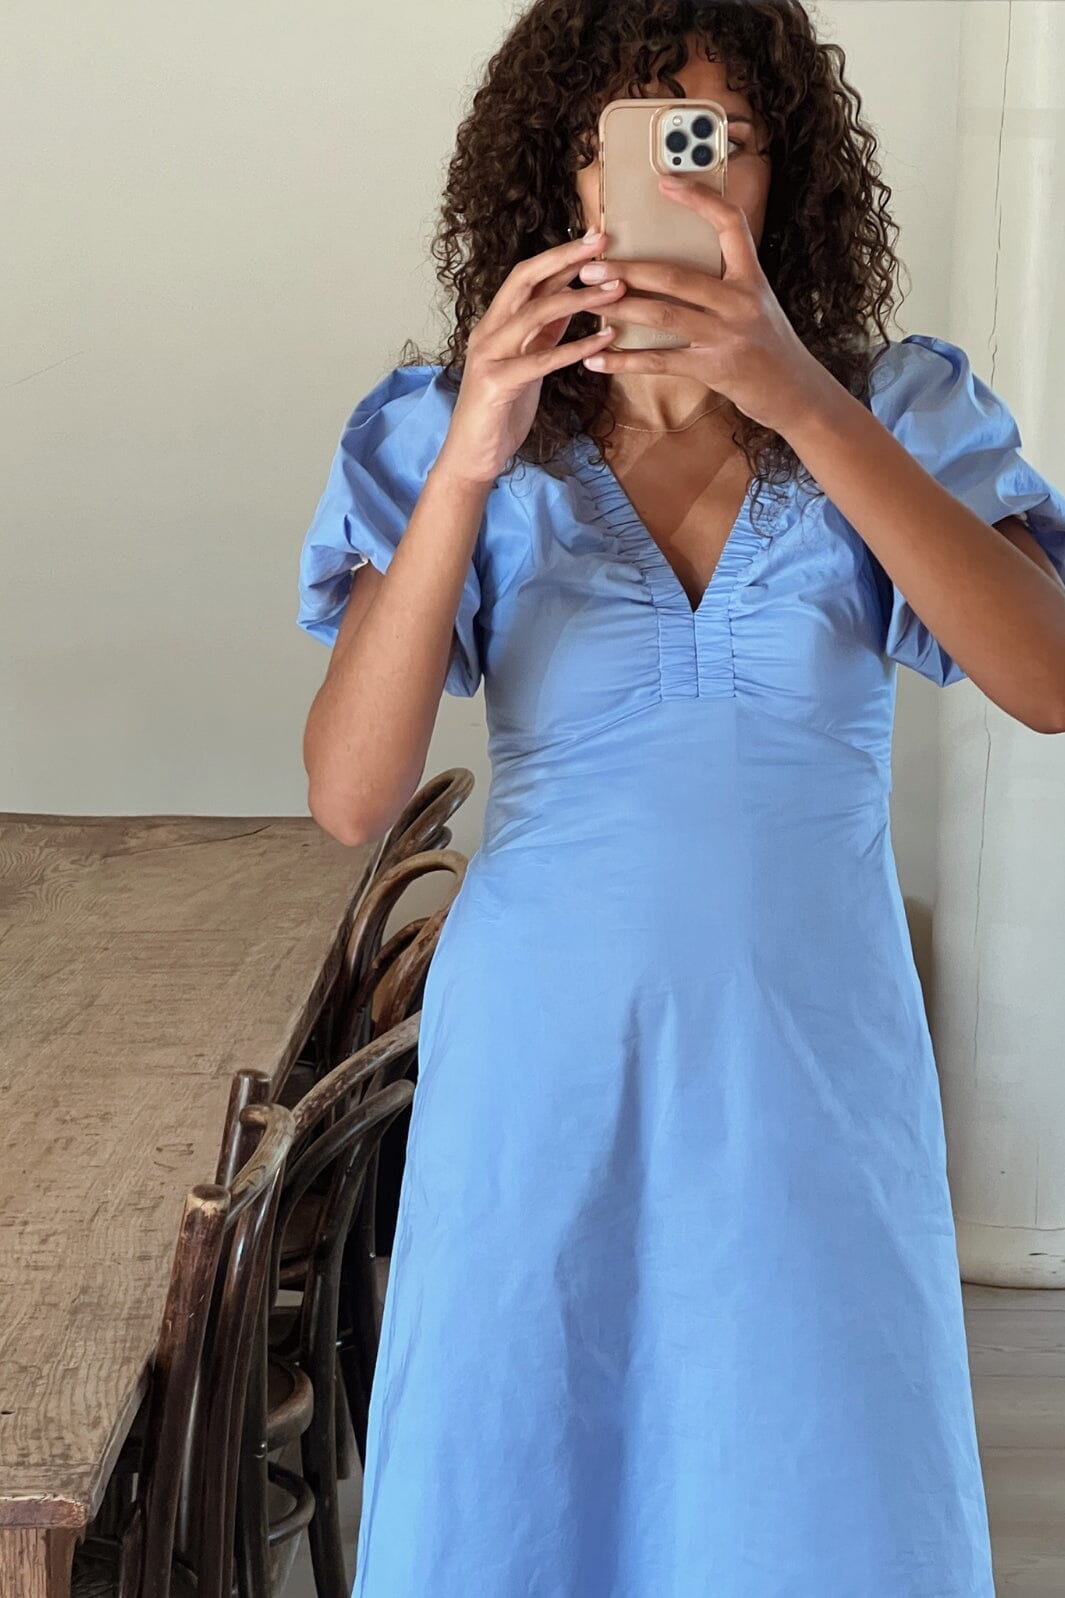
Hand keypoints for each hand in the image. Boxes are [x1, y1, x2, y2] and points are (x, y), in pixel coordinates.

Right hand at [435, 232, 628, 485]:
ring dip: (580, 298)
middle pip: (525, 278)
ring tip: (617, 291)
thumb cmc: (501, 412)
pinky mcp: (497, 384)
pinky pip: (542, 359)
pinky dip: (576, 347)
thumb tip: (572, 301)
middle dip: (566, 258)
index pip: (526, 276)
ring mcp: (489, 356)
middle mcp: (488, 331)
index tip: (595, 239)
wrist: (472, 456)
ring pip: (535, 313)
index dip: (560, 255)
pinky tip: (606, 339)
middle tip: (604, 243)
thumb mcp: (527, 364)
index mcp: (495, 324)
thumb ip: (544, 334)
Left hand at [576, 177, 828, 437]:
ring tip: (586, 302)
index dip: (698, 199)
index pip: (729, 223)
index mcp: (752, 277)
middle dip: (629, 270)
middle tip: (590, 266)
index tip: (665, 182)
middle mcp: (742, 301)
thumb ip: (723, 284)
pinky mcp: (715, 369)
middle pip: (677, 276)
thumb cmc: (768, 346)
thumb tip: (668, 268)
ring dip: (621, 308)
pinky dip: (626, 361)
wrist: (797, 394)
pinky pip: (662, 361)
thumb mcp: (755, 304)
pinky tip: (597, 360)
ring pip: (664, 315)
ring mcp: (728, 336)